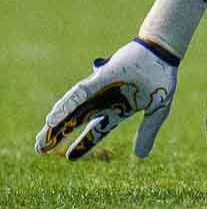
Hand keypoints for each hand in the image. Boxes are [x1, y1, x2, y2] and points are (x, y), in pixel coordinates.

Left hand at [36, 39, 176, 159]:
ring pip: (73, 110)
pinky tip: (52, 118)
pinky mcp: (99, 79)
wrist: (164, 50)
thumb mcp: (158, 109)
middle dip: (59, 135)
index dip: (83, 144)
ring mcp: (100, 90)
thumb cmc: (161, 76)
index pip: (97, 130)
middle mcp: (104, 101)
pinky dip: (65, 106)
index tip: (70, 157)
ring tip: (41, 140)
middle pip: (77, 121)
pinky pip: (79, 94)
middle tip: (40, 149)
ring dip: (56, 125)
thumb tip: (140, 156)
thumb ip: (148, 131)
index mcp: (118, 110)